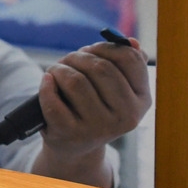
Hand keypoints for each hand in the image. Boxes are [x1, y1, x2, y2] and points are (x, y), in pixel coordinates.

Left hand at [33, 38, 150, 186]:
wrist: (74, 145)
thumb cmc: (94, 106)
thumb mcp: (115, 89)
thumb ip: (124, 64)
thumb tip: (130, 42)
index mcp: (141, 100)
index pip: (129, 59)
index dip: (104, 47)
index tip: (91, 49)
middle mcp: (125, 117)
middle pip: (99, 67)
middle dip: (77, 57)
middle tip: (68, 60)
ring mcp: (98, 127)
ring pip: (74, 81)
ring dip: (59, 69)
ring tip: (56, 72)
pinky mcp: (70, 133)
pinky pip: (53, 100)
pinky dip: (45, 85)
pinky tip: (47, 82)